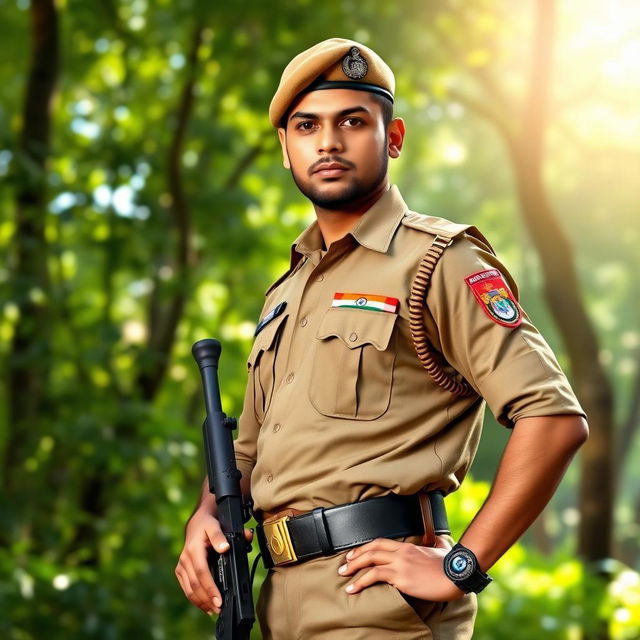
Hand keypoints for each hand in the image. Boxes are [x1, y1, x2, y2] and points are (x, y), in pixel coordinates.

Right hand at [175, 509, 253, 615]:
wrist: (197, 522)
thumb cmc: (208, 524)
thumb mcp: (215, 525)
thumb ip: (220, 535)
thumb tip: (225, 548)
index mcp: (193, 549)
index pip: (202, 572)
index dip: (210, 588)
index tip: (219, 600)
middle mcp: (185, 559)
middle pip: (195, 584)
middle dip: (207, 599)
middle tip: (219, 609)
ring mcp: (181, 566)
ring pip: (189, 589)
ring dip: (200, 602)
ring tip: (213, 611)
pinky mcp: (180, 570)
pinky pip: (186, 588)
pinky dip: (194, 599)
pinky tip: (204, 606)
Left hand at [338, 536, 464, 601]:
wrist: (456, 574)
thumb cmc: (450, 565)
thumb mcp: (440, 549)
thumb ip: (434, 544)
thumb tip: (437, 541)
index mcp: (408, 547)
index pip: (380, 542)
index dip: (365, 547)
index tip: (354, 554)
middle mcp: (401, 553)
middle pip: (371, 549)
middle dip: (355, 557)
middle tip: (344, 565)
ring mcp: (400, 564)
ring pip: (370, 561)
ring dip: (354, 569)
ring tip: (344, 578)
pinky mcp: (402, 577)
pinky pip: (376, 576)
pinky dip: (361, 581)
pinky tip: (354, 588)